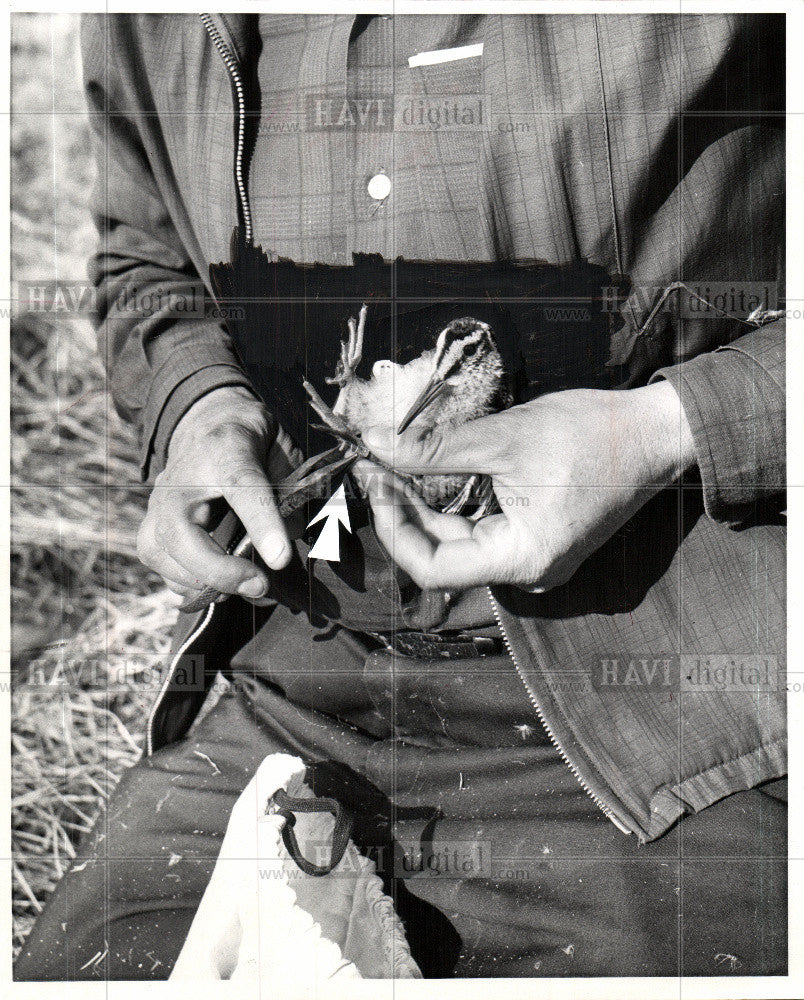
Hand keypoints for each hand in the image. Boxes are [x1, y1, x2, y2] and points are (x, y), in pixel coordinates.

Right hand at [137, 386, 303, 599]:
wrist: (207, 422)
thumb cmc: (250, 440)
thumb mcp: (282, 449)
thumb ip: (290, 490)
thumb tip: (290, 535)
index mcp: (225, 451)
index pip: (241, 487)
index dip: (262, 525)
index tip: (281, 560)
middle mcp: (182, 479)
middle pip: (181, 532)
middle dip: (218, 570)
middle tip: (259, 584)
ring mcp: (159, 501)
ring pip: (160, 551)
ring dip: (200, 581)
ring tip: (240, 586)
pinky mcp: (151, 522)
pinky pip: (156, 560)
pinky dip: (182, 582)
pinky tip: (213, 587)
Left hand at [358, 381, 694, 592]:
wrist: (653, 434)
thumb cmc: (592, 435)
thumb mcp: (504, 438)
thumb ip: (434, 448)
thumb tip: (375, 444)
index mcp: (522, 560)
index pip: (434, 568)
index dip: (395, 528)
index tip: (375, 482)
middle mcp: (526, 572)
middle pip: (443, 557)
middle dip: (404, 513)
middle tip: (376, 467)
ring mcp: (532, 559)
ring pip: (458, 543)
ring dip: (424, 509)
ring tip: (394, 468)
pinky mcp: (534, 540)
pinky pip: (480, 532)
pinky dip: (451, 507)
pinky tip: (427, 478)